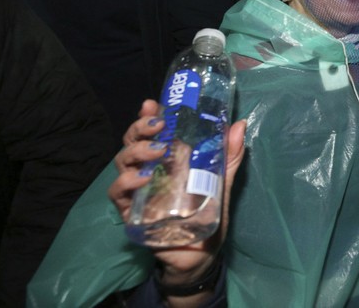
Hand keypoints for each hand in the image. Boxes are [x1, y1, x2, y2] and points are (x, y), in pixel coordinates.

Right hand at [108, 100, 245, 291]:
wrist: (200, 254)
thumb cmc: (207, 215)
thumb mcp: (222, 183)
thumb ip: (229, 157)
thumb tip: (240, 124)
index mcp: (168, 160)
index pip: (152, 132)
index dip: (148, 116)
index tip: (153, 103)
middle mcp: (148, 171)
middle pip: (132, 142)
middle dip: (140, 128)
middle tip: (158, 125)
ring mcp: (137, 191)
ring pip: (122, 162)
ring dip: (136, 151)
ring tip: (157, 151)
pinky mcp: (131, 212)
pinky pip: (118, 193)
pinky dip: (127, 182)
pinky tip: (143, 178)